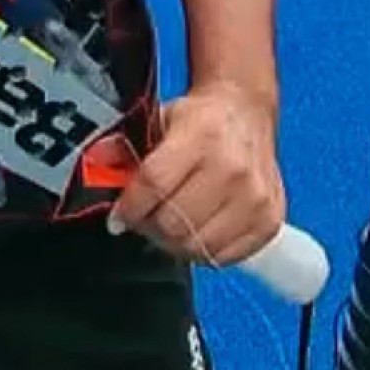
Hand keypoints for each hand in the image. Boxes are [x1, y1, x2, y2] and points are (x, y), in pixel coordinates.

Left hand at [107, 80, 284, 269]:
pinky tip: (197, 231)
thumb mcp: (160, 121)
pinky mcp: (269, 220)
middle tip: (144, 220)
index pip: (155, 185)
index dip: (129, 208)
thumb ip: (128, 152)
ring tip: (169, 225)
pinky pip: (224, 257)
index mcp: (203, 136)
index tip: (118, 219)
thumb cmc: (199, 120)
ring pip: (197, 246)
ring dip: (174, 242)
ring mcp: (255, 197)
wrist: (245, 112)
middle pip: (175, 223)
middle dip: (149, 227)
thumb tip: (100, 179)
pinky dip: (203, 251)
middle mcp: (233, 168)